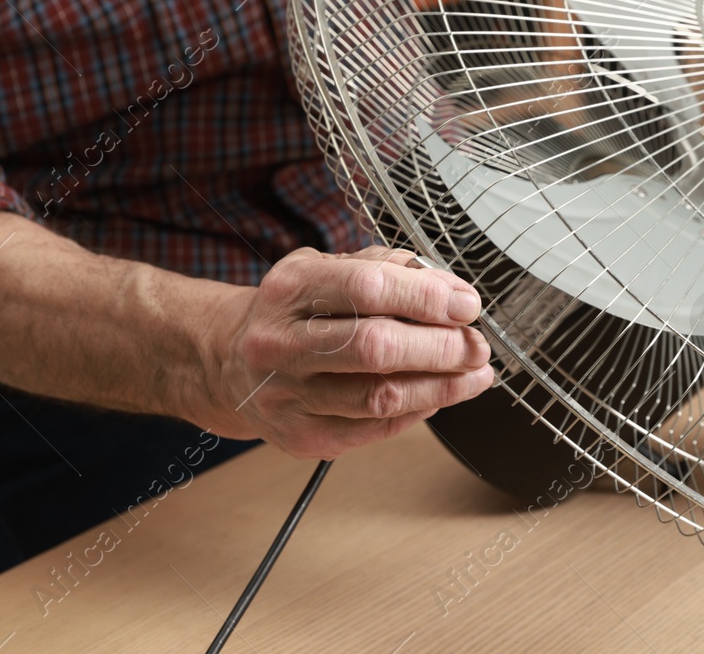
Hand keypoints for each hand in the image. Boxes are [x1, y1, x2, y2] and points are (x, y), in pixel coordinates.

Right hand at [197, 246, 493, 457]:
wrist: (226, 360)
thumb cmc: (291, 310)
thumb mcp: (326, 267)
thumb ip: (389, 269)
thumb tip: (451, 291)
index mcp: (291, 288)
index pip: (368, 288)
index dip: (426, 297)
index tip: (465, 303)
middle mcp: (281, 342)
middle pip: (376, 347)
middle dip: (441, 347)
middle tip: (476, 345)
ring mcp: (286, 395)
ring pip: (380, 397)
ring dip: (442, 387)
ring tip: (473, 374)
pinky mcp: (299, 436)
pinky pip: (374, 429)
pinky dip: (417, 411)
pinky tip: (437, 396)